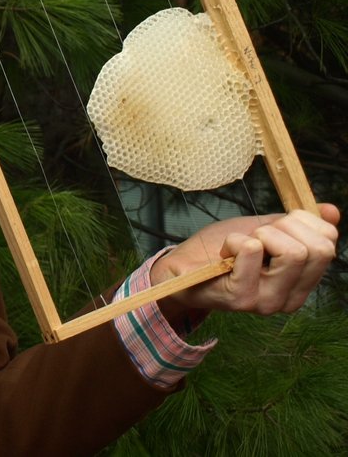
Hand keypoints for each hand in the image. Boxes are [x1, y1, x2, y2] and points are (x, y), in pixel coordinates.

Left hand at [154, 203, 338, 316]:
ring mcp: (268, 301)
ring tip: (241, 243)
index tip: (277, 224)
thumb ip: (296, 225)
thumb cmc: (220, 251)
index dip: (304, 222)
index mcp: (301, 283)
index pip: (329, 245)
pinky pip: (253, 250)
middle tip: (257, 233)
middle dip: (285, 226)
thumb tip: (332, 211)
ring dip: (262, 234)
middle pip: (319, 249)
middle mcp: (291, 298)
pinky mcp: (242, 297)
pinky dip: (235, 239)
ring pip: (293, 252)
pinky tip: (224, 252)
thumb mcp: (263, 231)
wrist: (180, 270)